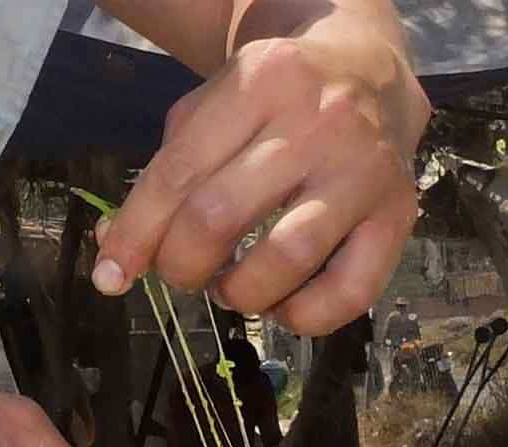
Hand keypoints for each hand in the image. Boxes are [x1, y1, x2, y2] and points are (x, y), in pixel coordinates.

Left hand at [91, 21, 429, 334]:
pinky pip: (350, 292)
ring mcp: (363, 170)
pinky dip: (303, 317)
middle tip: (183, 273)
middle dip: (181, 266)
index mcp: (259, 81)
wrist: (369, 68)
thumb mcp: (210, 112)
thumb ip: (162, 178)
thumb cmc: (273, 102)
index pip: (178, 175)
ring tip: (231, 288)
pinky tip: (283, 305)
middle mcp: (317, 121)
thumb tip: (115, 257)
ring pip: (286, 257)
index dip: (134, 236)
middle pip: (219, 216)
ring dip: (240, 294)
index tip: (109, 277)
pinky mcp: (398, 215)